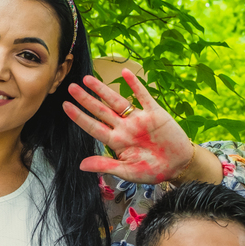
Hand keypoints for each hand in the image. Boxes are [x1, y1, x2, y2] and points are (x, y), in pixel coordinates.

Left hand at [63, 68, 193, 183]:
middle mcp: (124, 127)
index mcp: (116, 141)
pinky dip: (135, 85)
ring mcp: (138, 119)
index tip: (65, 106)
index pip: (93, 126)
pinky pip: (143, 96)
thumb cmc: (152, 171)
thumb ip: (105, 165)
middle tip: (71, 87)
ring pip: (117, 100)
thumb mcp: (127, 171)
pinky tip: (125, 73)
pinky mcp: (155, 113)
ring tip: (88, 79)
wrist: (178, 166)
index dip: (79, 116)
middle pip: (101, 110)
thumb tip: (81, 165)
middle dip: (86, 99)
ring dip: (103, 89)